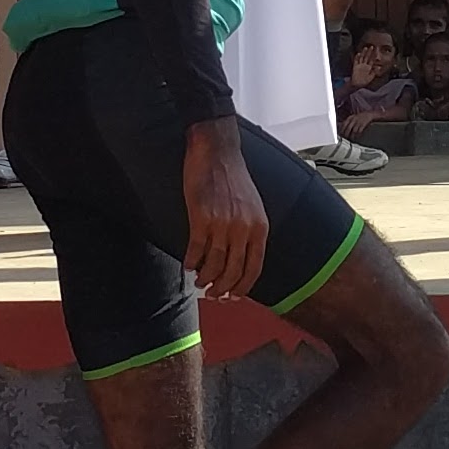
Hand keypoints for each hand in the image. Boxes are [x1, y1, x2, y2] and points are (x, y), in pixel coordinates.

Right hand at [179, 121, 265, 299]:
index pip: (254, 267)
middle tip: (213, 294)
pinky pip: (196, 249)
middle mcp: (243, 228)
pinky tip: (188, 264)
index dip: (243, 286)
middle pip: (233, 271)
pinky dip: (191, 261)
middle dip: (222, 288)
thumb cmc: (233, 177)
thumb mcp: (253, 206)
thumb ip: (250, 231)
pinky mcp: (201, 217)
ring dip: (205, 278)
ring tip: (199, 281)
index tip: (234, 296)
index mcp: (259, 227)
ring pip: (214, 264)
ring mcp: (223, 223)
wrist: (217, 152)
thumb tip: (241, 257)